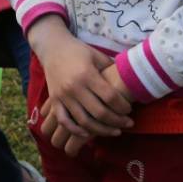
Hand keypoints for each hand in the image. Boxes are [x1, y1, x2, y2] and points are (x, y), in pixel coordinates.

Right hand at [30, 18, 133, 145]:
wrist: (52, 48)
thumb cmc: (78, 51)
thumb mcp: (97, 56)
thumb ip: (111, 70)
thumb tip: (130, 81)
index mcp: (87, 74)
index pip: (110, 97)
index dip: (123, 107)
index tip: (130, 109)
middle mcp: (74, 87)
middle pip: (100, 112)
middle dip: (118, 121)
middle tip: (128, 123)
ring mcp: (63, 96)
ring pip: (84, 121)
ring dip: (102, 130)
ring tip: (115, 131)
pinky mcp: (54, 100)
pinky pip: (64, 121)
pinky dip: (76, 131)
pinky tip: (88, 134)